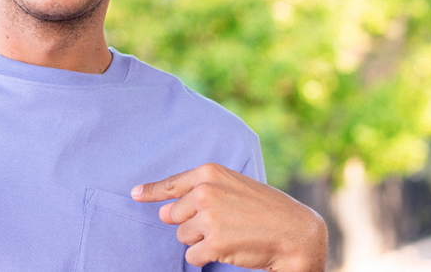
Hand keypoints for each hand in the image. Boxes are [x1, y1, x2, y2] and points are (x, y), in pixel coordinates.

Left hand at [131, 163, 325, 271]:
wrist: (295, 231)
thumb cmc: (265, 208)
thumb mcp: (234, 186)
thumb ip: (199, 191)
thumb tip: (161, 211)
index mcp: (210, 173)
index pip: (171, 184)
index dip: (151, 191)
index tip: (135, 194)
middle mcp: (205, 192)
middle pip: (173, 215)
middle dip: (191, 223)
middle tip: (222, 223)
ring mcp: (208, 218)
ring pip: (182, 236)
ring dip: (200, 240)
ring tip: (229, 233)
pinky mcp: (213, 243)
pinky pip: (192, 255)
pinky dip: (206, 256)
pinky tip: (228, 248)